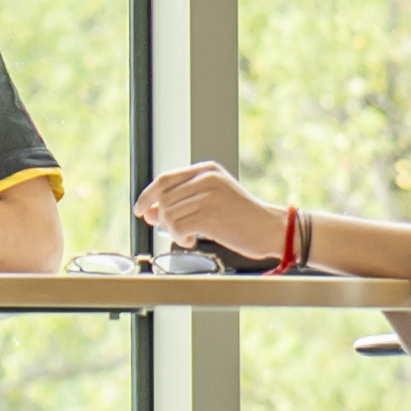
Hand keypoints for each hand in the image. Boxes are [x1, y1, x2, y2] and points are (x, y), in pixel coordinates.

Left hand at [136, 164, 288, 265]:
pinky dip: (180, 238)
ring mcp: (208, 196)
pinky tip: (191, 241)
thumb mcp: (211, 199)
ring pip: (167, 214)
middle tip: (169, 229)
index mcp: (207, 169)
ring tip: (187, 235)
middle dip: (160, 217)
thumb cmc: (240, 217)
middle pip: (163, 198)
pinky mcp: (210, 215)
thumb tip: (146, 212)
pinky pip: (177, 228)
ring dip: (172, 230)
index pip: (164, 179)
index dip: (147, 195)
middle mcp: (207, 178)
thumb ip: (182, 201)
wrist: (270, 228)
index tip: (139, 209)